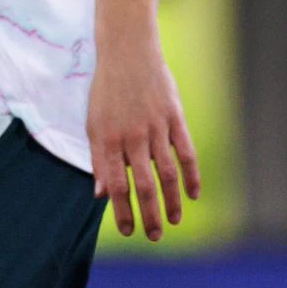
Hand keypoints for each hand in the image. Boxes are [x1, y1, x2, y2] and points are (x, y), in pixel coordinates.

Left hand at [88, 49, 200, 240]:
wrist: (128, 51)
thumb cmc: (107, 90)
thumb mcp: (93, 123)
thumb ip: (99, 160)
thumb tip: (100, 194)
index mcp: (107, 140)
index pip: (116, 186)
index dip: (122, 211)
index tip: (128, 231)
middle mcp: (132, 137)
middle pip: (143, 185)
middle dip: (149, 214)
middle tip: (153, 236)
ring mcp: (155, 127)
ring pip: (167, 173)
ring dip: (171, 201)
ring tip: (173, 221)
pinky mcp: (174, 118)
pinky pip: (186, 152)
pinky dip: (192, 175)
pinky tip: (193, 194)